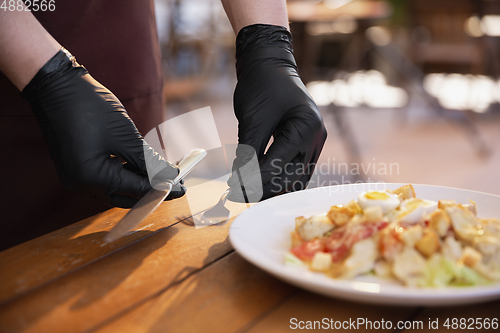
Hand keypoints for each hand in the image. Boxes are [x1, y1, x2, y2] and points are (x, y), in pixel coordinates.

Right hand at [21, 49, 184, 207]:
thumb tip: (171, 176)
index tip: (183, 188)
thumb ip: (148, 161)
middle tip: (175, 182)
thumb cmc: (90, 107)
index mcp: (92, 178)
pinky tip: (140, 166)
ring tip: (161, 172)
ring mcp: (75, 178)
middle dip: (151, 189)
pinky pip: (104, 180)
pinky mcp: (75, 168)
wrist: (56, 85)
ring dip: (138, 182)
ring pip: (115, 189)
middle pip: (125, 196)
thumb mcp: (126, 135)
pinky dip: (123, 175)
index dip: (163, 189)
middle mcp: (81, 184)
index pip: (137, 191)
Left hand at [228, 24, 326, 201]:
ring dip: (271, 188)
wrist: (269, 63)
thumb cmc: (262, 84)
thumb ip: (249, 152)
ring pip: (294, 178)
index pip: (280, 165)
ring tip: (244, 194)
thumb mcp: (253, 119)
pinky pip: (293, 169)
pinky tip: (257, 184)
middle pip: (291, 177)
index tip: (233, 188)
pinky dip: (276, 178)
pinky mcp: (304, 144)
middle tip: (236, 194)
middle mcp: (315, 138)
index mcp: (306, 128)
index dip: (255, 179)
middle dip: (263, 188)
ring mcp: (313, 142)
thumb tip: (240, 181)